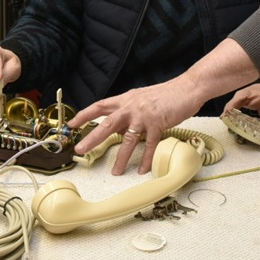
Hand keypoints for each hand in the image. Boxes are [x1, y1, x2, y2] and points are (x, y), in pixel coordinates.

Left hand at [70, 79, 205, 175]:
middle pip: (107, 124)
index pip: (99, 106)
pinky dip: (147, 159)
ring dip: (121, 157)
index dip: (84, 115)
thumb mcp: (142, 99)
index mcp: (126, 99)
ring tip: (116, 172)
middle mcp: (131, 106)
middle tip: (80, 149)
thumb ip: (129, 112)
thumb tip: (119, 128)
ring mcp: (144, 115)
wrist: (188, 88)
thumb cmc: (166, 94)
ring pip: (128, 139)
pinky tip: (143, 169)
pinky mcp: (158, 123)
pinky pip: (150, 145)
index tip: (71, 124)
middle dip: (92, 138)